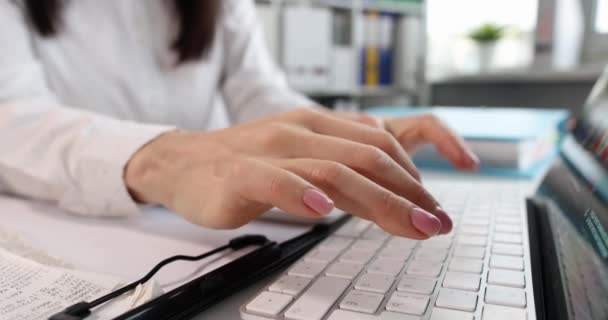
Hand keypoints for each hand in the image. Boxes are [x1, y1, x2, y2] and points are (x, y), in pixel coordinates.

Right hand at [125, 108, 451, 238]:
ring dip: (378, 200)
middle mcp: (302, 130)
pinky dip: (302, 195)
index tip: (452, 187)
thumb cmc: (250, 162)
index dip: (425, 159)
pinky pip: (275, 181)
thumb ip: (347, 164)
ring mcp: (272, 150)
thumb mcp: (306, 155)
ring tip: (409, 226)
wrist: (184, 162)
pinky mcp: (240, 173)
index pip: (385, 135)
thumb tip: (395, 186)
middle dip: (412, 192)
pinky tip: (324, 213)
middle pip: (369, 156)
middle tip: (437, 223)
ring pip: (334, 169)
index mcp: (322, 125)